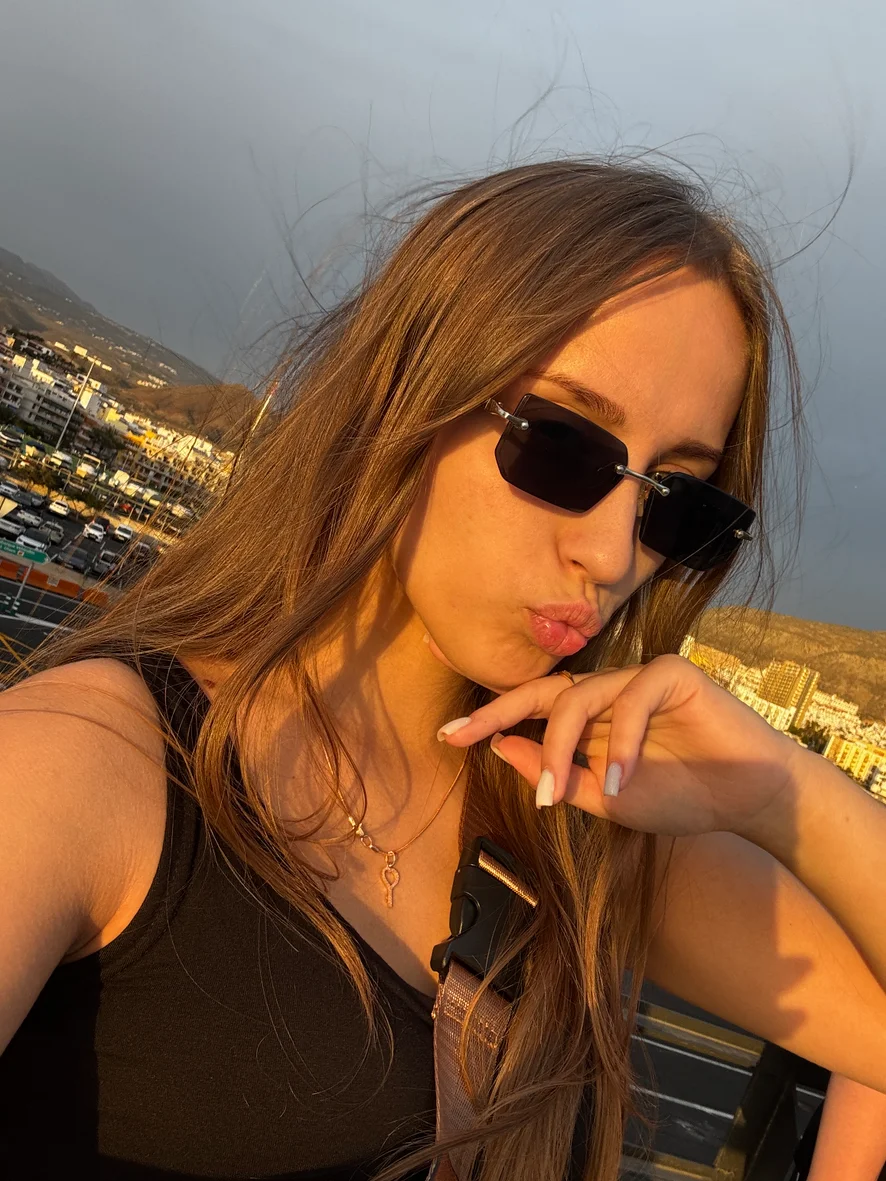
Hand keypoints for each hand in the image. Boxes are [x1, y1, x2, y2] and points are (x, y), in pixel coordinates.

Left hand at [439, 655, 808, 839]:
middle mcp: (609, 693)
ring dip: (564, 747)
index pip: (533, 709)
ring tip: (561, 796)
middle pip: (545, 690)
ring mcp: (638, 678)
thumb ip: (557, 774)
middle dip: (500, 710)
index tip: (449, 736)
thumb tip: (502, 746)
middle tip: (463, 734)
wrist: (748, 801)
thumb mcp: (604, 798)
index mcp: (592, 720)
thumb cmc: (681, 798)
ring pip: (581, 696)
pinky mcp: (671, 673)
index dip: (492, 718)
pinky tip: (622, 781)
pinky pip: (632, 699)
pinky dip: (622, 743)